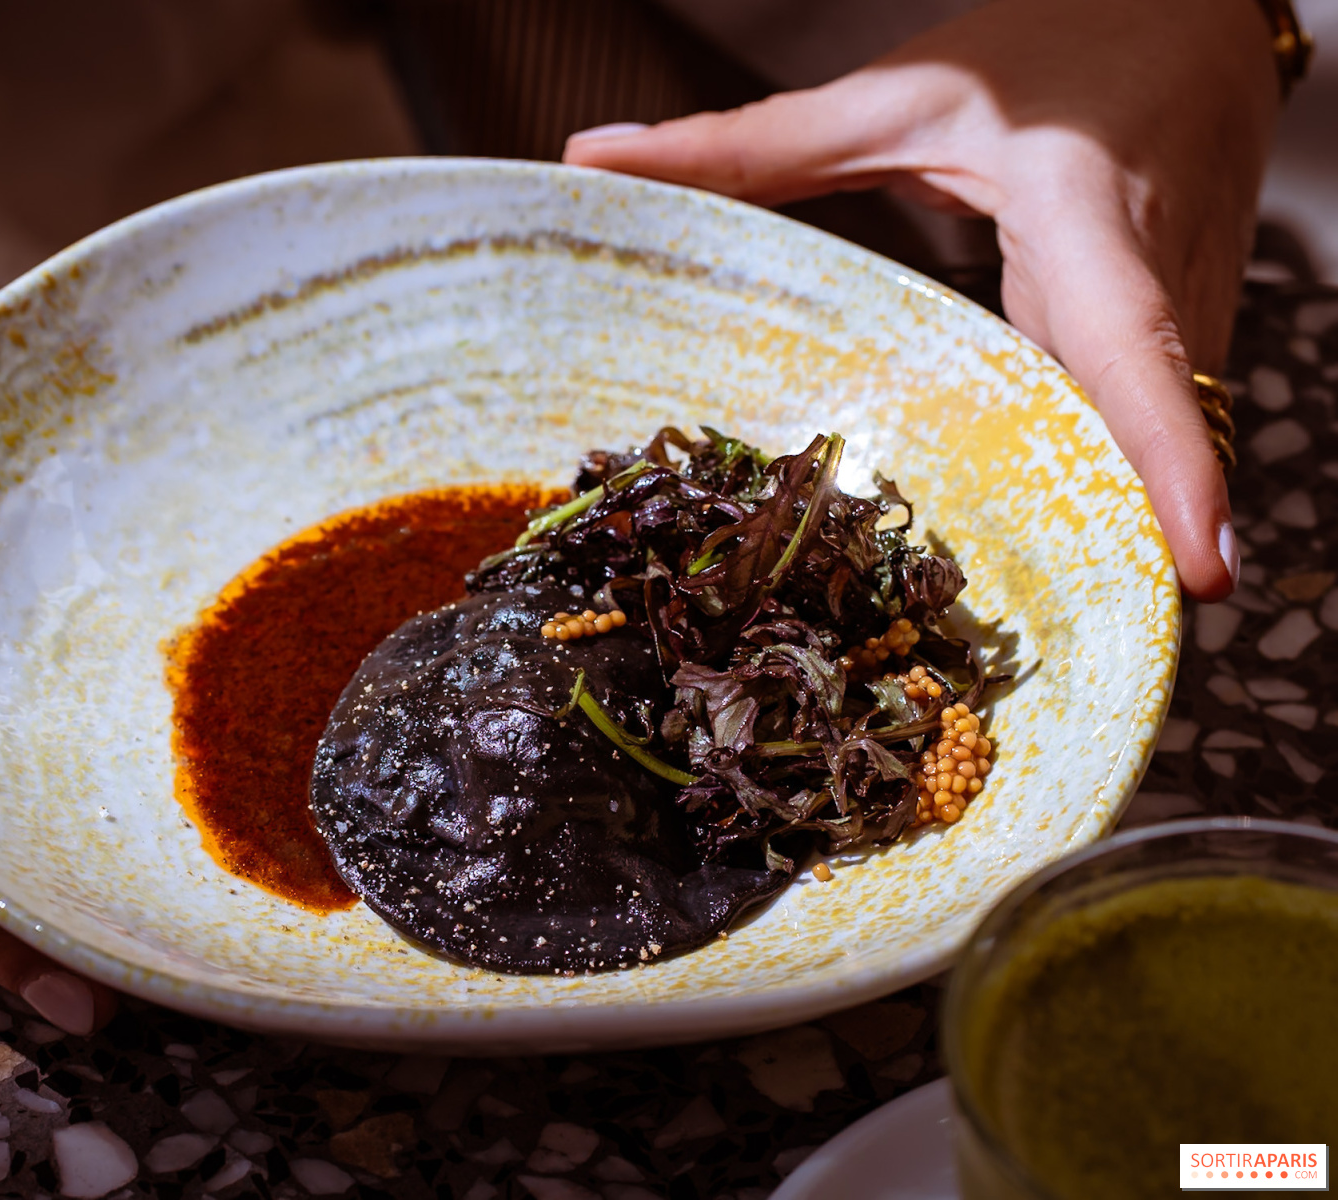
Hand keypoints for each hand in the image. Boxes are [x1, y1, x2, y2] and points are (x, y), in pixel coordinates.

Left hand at [565, 0, 1280, 599]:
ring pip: (1154, 433)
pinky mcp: (1192, 322)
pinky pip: (1149, 415)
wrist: (1194, 9)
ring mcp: (1192, 301)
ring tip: (1070, 610)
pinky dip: (1106, 469)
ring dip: (1115, 514)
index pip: (1135, 345)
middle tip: (1080, 645)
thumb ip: (749, 144)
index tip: (1202, 573)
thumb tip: (591, 157)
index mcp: (1085, 206)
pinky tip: (1063, 523)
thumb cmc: (1048, 42)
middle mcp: (1159, 267)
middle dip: (1120, 537)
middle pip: (1140, 429)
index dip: (1174, 463)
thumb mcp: (896, 96)